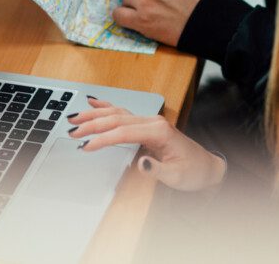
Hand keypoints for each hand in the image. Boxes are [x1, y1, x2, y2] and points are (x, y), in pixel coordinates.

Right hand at [69, 98, 225, 191]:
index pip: (123, 132)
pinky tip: (93, 102)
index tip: (86, 146)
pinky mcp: (146, 124)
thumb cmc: (193, 171)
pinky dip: (106, 106)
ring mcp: (149, 120)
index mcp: (159, 131)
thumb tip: (140, 163)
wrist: (206, 167)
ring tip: (74, 117)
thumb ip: (157, 170)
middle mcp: (153, 121)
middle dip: (92, 124)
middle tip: (71, 130)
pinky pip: (122, 111)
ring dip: (94, 114)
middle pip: (116, 118)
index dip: (103, 139)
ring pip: (117, 112)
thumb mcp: (177, 176)